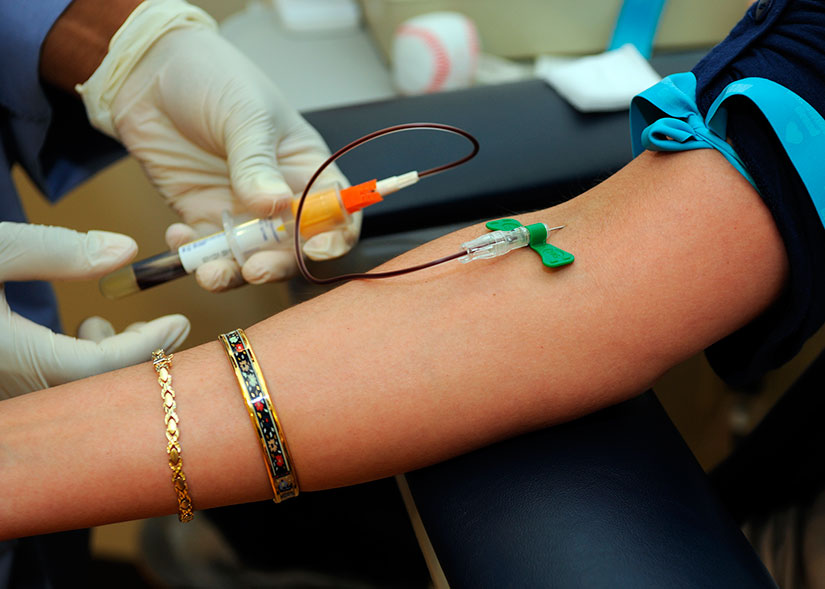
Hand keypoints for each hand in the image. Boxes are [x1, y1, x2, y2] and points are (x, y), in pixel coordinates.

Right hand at [0, 222, 189, 398]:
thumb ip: (58, 250)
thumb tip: (126, 250)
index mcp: (9, 355)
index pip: (96, 367)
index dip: (146, 346)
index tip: (179, 322)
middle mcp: (5, 382)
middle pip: (90, 387)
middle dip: (137, 357)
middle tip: (170, 328)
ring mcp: (2, 391)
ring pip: (71, 392)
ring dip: (108, 362)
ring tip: (118, 322)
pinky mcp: (2, 379)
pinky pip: (49, 386)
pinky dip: (79, 364)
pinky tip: (85, 331)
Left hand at [77, 1, 358, 291]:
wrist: (149, 70)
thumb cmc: (213, 77)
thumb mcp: (245, 114)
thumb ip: (258, 163)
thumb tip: (276, 206)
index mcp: (307, 168)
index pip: (337, 214)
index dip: (335, 237)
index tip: (315, 249)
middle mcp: (280, 197)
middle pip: (294, 248)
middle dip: (277, 264)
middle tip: (255, 269)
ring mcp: (241, 210)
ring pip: (249, 259)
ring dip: (232, 272)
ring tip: (209, 272)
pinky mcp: (202, 216)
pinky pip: (206, 252)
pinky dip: (195, 257)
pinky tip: (178, 238)